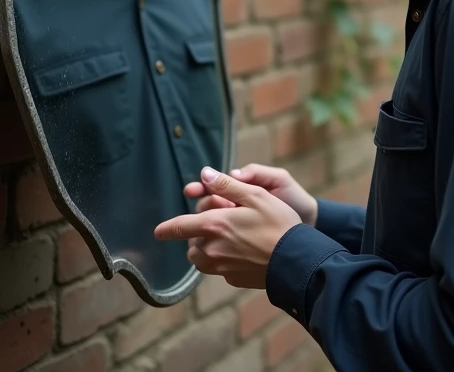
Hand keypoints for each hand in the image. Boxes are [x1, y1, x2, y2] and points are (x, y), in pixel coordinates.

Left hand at [156, 166, 301, 288]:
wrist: (296, 261)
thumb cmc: (278, 224)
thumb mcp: (255, 195)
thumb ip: (226, 185)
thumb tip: (204, 174)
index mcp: (213, 226)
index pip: (178, 228)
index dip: (166, 229)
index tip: (158, 232)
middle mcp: (211, 250)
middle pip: (191, 245)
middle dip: (197, 235)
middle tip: (218, 224)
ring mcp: (221, 268)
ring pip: (201, 260)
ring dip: (205, 250)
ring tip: (225, 240)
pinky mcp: (232, 279)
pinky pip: (219, 269)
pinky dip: (223, 261)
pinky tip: (241, 253)